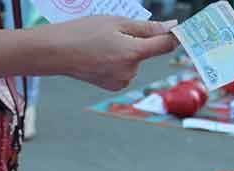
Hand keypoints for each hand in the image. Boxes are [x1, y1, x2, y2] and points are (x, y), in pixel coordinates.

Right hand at [45, 17, 178, 90]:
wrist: (55, 53)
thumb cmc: (83, 33)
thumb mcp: (116, 22)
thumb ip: (146, 28)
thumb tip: (170, 28)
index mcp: (132, 53)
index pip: (165, 45)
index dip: (174, 35)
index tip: (178, 29)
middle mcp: (129, 72)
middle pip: (147, 52)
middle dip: (138, 41)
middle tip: (115, 32)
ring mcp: (120, 81)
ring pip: (135, 61)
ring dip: (126, 51)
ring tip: (103, 45)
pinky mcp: (112, 86)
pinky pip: (124, 70)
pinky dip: (117, 62)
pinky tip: (100, 56)